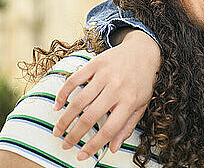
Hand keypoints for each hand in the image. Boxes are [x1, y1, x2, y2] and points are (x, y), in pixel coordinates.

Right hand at [52, 29, 160, 160]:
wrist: (144, 50)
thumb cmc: (142, 80)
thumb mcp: (142, 103)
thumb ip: (127, 126)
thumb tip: (114, 148)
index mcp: (130, 101)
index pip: (109, 129)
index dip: (94, 145)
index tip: (81, 155)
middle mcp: (117, 88)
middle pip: (90, 117)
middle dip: (74, 135)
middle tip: (65, 144)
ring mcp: (105, 75)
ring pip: (79, 101)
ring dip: (65, 118)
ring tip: (58, 130)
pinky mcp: (96, 63)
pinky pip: (74, 80)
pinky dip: (63, 94)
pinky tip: (58, 106)